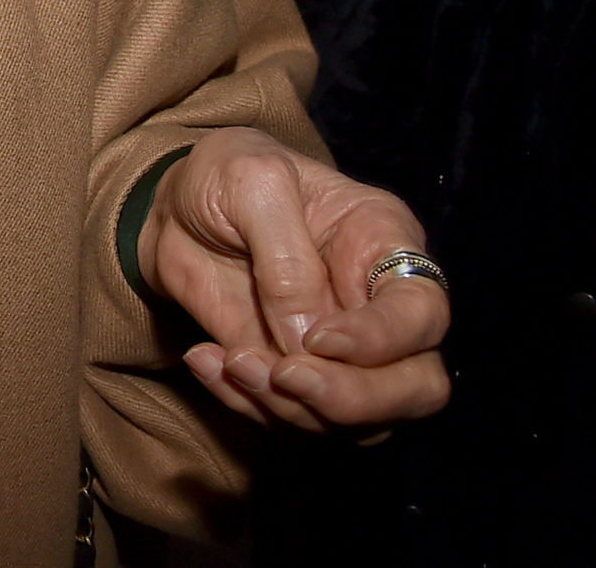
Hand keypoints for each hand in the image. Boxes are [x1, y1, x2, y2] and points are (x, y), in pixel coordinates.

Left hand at [139, 126, 450, 432]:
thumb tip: (310, 342)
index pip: (422, 313)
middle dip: (354, 399)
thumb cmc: (225, 175)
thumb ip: (286, 258)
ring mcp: (342, 351)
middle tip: (282, 375)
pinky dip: (247, 405)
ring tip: (230, 362)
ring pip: (358, 421)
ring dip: (290, 407)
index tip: (317, 339)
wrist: (173, 205)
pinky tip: (205, 361)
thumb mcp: (250, 181)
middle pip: (416, 387)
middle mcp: (377, 305)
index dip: (382, 340)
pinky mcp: (296, 374)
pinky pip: (293, 418)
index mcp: (384, 242)